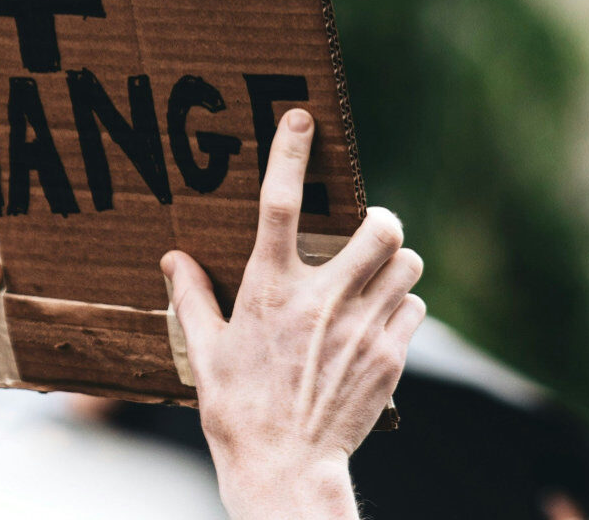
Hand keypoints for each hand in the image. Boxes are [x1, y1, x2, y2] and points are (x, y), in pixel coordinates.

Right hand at [163, 108, 424, 519]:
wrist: (285, 467)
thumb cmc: (237, 407)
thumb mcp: (205, 350)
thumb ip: (192, 297)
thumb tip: (174, 259)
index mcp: (270, 291)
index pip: (279, 206)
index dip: (290, 155)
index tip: (301, 119)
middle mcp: (321, 301)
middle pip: (379, 229)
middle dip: (379, 220)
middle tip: (365, 229)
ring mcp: (362, 329)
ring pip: (407, 264)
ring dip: (395, 262)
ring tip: (375, 274)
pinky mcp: (390, 358)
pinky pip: (415, 308)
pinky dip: (403, 306)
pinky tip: (379, 321)